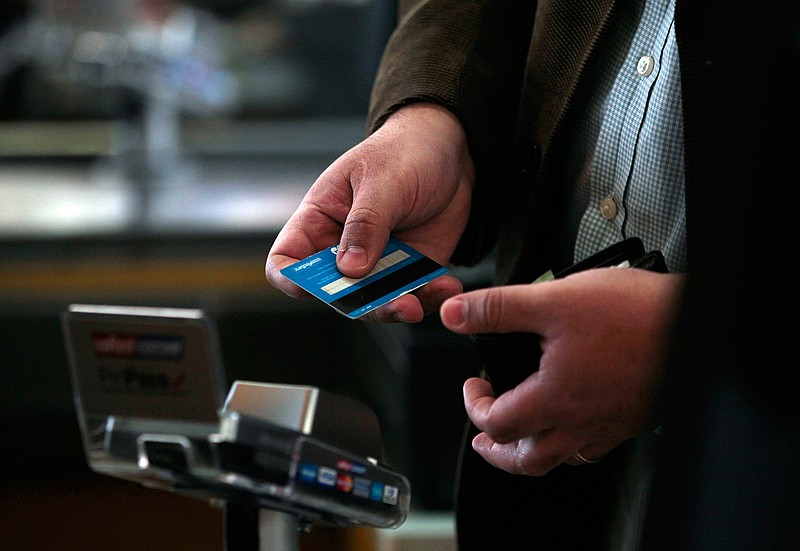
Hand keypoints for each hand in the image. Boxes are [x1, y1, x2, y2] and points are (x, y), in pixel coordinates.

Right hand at [266, 103, 473, 321]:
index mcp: (321, 219)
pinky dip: (430, 297)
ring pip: (376, 301)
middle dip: (359, 303)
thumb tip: (350, 268)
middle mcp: (345, 247)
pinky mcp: (411, 270)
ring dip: (396, 307)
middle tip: (389, 302)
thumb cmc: (404, 151)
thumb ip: (365, 224)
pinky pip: (415, 294)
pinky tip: (445, 285)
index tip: (312, 288)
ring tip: (419, 303)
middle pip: (335, 292)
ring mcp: (379, 262)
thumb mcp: (382, 180)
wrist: (450, 150)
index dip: (292, 278)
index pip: (288, 258)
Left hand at [440, 268, 684, 474]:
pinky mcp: (632, 418)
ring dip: (532, 451)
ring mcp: (610, 425)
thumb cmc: (634, 313)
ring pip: (563, 460)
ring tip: (523, 432)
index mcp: (555, 398)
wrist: (696, 321)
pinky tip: (571, 417)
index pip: (498, 424)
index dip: (474, 407)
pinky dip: (571, 441)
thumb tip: (455, 313)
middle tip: (485, 438)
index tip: (474, 387)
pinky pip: (594, 446)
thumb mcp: (553, 300)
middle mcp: (582, 422)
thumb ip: (498, 309)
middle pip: (527, 461)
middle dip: (498, 451)